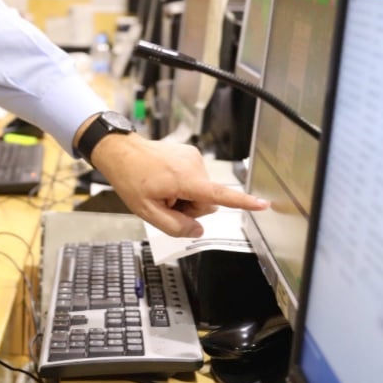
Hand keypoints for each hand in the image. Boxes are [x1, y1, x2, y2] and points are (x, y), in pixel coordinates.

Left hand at [90, 134, 267, 237]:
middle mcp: (194, 165)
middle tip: (164, 203)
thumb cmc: (131, 178)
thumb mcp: (147, 211)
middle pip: (206, 200)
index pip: (219, 195)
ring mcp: (193, 158)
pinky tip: (164, 181)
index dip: (243, 203)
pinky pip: (193, 179)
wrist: (120, 151)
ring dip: (184, 196)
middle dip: (189, 208)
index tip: (263, 205)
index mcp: (186, 179)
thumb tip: (197, 230)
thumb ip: (175, 226)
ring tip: (162, 190)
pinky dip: (181, 185)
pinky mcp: (190, 154)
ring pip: (200, 190)